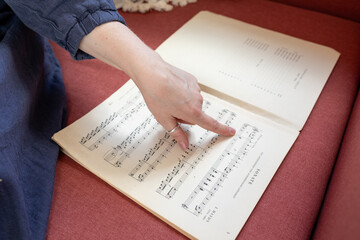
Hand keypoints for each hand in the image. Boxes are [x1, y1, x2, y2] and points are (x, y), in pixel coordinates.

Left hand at [79, 22, 235, 149]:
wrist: (152, 73)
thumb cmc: (156, 95)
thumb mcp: (164, 119)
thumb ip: (177, 133)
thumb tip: (185, 145)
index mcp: (192, 112)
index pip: (211, 124)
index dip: (222, 130)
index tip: (231, 132)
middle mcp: (198, 100)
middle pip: (196, 115)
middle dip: (185, 115)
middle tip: (169, 110)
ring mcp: (196, 89)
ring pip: (192, 103)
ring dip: (183, 103)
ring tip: (167, 98)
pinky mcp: (192, 80)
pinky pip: (190, 91)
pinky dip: (182, 92)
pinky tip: (171, 89)